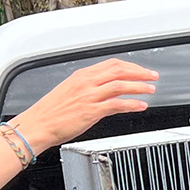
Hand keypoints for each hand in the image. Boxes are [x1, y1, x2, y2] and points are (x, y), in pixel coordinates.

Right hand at [8, 58, 157, 151]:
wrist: (37, 125)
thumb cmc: (50, 113)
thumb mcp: (70, 92)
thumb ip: (89, 88)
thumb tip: (107, 89)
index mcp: (81, 76)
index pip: (111, 64)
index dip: (130, 66)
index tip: (141, 70)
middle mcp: (86, 83)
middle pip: (119, 70)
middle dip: (139, 72)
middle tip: (152, 76)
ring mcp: (89, 96)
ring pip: (120, 85)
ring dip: (139, 86)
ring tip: (151, 89)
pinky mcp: (90, 111)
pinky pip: (116, 104)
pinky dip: (132, 104)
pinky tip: (140, 106)